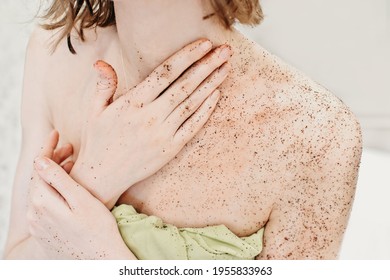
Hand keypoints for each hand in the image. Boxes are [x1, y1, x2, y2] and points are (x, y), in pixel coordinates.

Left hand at [27, 131, 134, 258]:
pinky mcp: (45, 232)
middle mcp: (34, 214)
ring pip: (41, 190)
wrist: (101, 261)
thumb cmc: (98, 229)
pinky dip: (53, 190)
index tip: (56, 133)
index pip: (38, 167)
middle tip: (70, 147)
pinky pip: (44, 204)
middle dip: (52, 159)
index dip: (46, 147)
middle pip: (38, 178)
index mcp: (41, 203)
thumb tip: (39, 160)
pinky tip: (68, 186)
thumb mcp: (81, 200)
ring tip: (72, 163)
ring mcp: (38, 225)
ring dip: (53, 174)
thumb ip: (58, 180)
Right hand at [71, 39, 231, 207]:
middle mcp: (151, 117)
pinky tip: (216, 95)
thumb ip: (103, 85)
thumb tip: (101, 63)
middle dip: (207, 65)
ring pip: (192, 104)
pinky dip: (206, 110)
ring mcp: (163, 134)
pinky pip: (193, 126)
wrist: (104, 176)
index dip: (187, 57)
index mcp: (133, 103)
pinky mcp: (171, 149)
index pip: (165, 73)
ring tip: (226, 67)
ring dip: (211, 84)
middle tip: (225, 51)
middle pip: (185, 86)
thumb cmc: (99, 140)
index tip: (204, 44)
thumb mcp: (94, 110)